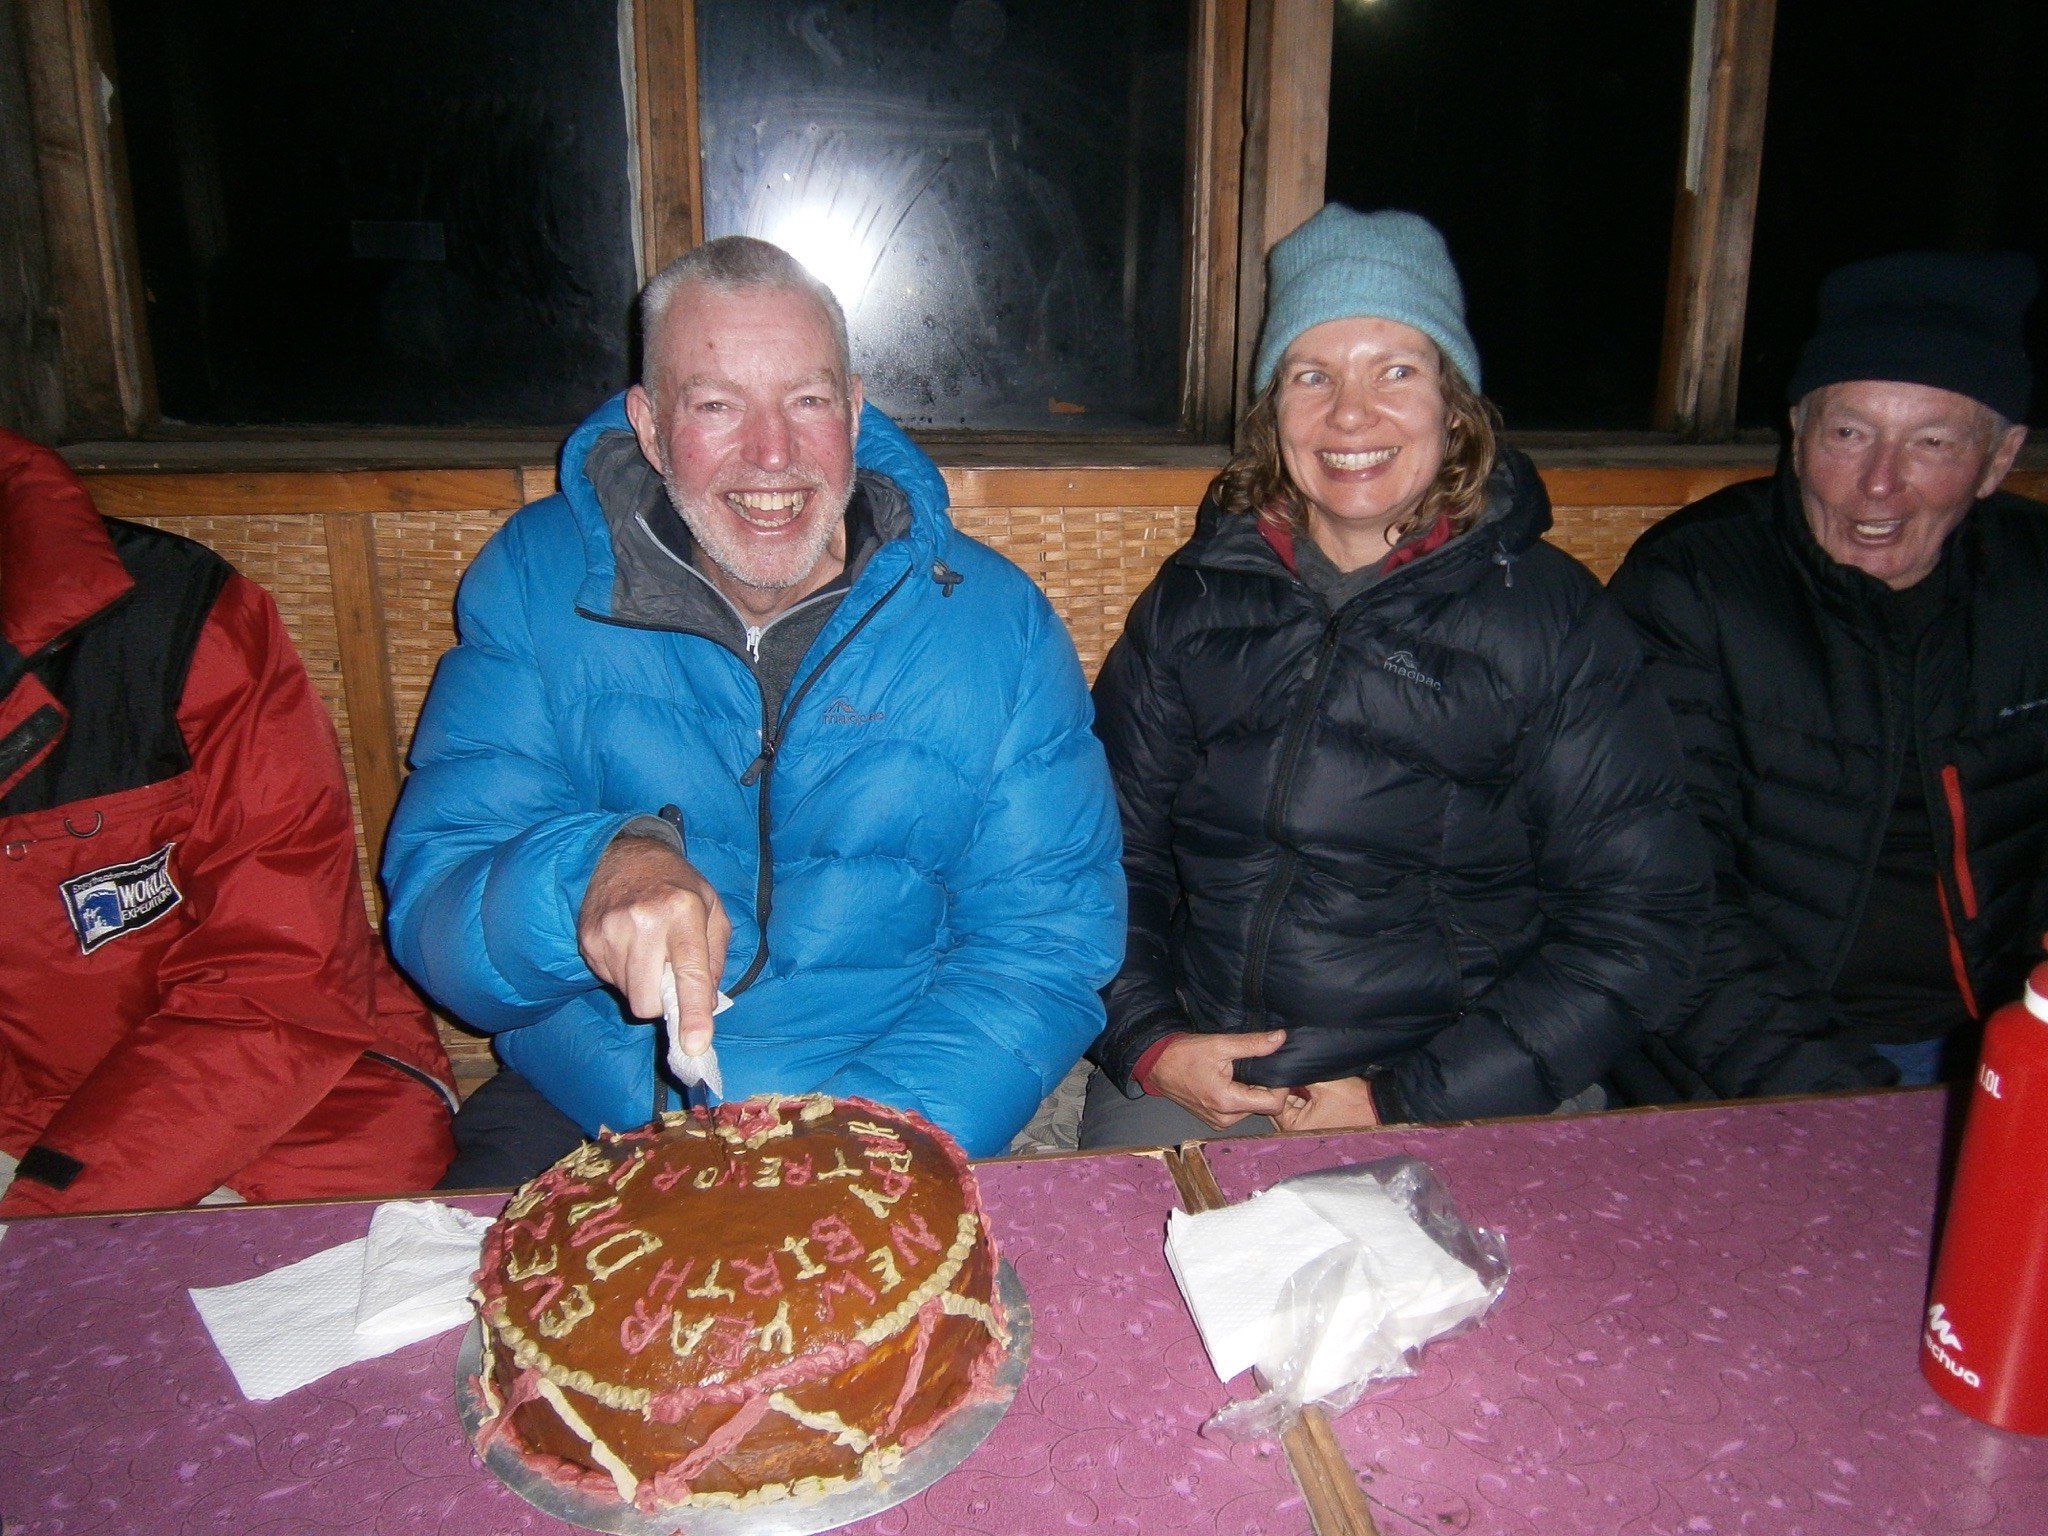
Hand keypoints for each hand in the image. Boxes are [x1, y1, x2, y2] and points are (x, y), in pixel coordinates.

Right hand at [578, 835, 731, 1053]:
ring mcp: (610, 932)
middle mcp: (643, 921)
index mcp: (683, 911)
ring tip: (648, 951)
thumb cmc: (678, 886)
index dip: (693, 1013)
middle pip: (648, 1000)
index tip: (694, 1045)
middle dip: (661, 1003)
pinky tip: (629, 945)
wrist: (623, 855)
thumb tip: (707, 1006)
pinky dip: (624, 973)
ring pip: (629, 996)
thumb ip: (715, 960)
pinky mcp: (588, 941)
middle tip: (668, 975)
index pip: (689, 972)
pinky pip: (610, 981)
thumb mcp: (713, 910)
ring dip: (643, 985)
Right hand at [1146, 1031, 1291, 1130]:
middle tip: (1259, 1065)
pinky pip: (1238, 1111)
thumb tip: (1281, 1038)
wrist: (1157, 1065)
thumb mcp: (1220, 1044)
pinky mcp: (1213, 1120)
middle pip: (1264, 1107)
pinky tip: (1233, 1080)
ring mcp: (1218, 1122)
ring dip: (1253, 1091)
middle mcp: (1225, 1119)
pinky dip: (1241, 1096)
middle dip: (1266, 1086)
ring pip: (1252, 1109)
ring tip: (1243, 1071)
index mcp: (1228, 1102)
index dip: (1281, 1086)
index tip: (1276, 1067)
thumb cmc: (1185, 1054)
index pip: (1273, 1104)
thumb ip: (1253, 1044)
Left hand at [1275, 1076, 1380, 1133]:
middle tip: (1290, 1069)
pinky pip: (1301, 1107)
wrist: (1378, 1107)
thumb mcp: (1322, 1082)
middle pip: (1280, 1104)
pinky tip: (1308, 1084)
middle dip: (1284, 1088)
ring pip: (1290, 1104)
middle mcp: (1297, 1132)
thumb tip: (1282, 1064)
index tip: (1282, 1068)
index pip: (1273, 1101)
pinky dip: (1302, 1096)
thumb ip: (1298, 1074)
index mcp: (1295, 1127)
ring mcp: (1306, 1129)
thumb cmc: (1353, 1099)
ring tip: (1302, 1075)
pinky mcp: (1315, 1123)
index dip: (1276, 1083)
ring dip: (1294, 1091)